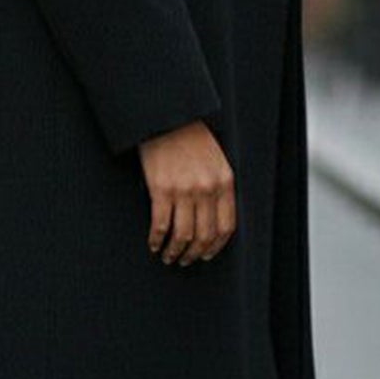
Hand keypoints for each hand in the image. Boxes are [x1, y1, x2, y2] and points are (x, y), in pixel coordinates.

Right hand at [137, 120, 236, 265]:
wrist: (168, 118)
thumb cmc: (191, 138)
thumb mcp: (217, 161)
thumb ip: (219, 187)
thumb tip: (212, 219)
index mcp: (224, 183)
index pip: (226, 227)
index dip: (215, 247)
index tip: (206, 255)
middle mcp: (207, 189)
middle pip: (203, 235)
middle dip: (193, 254)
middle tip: (184, 260)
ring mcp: (184, 190)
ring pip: (182, 235)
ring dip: (174, 251)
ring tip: (167, 256)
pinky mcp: (161, 189)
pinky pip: (160, 224)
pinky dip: (156, 239)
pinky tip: (153, 243)